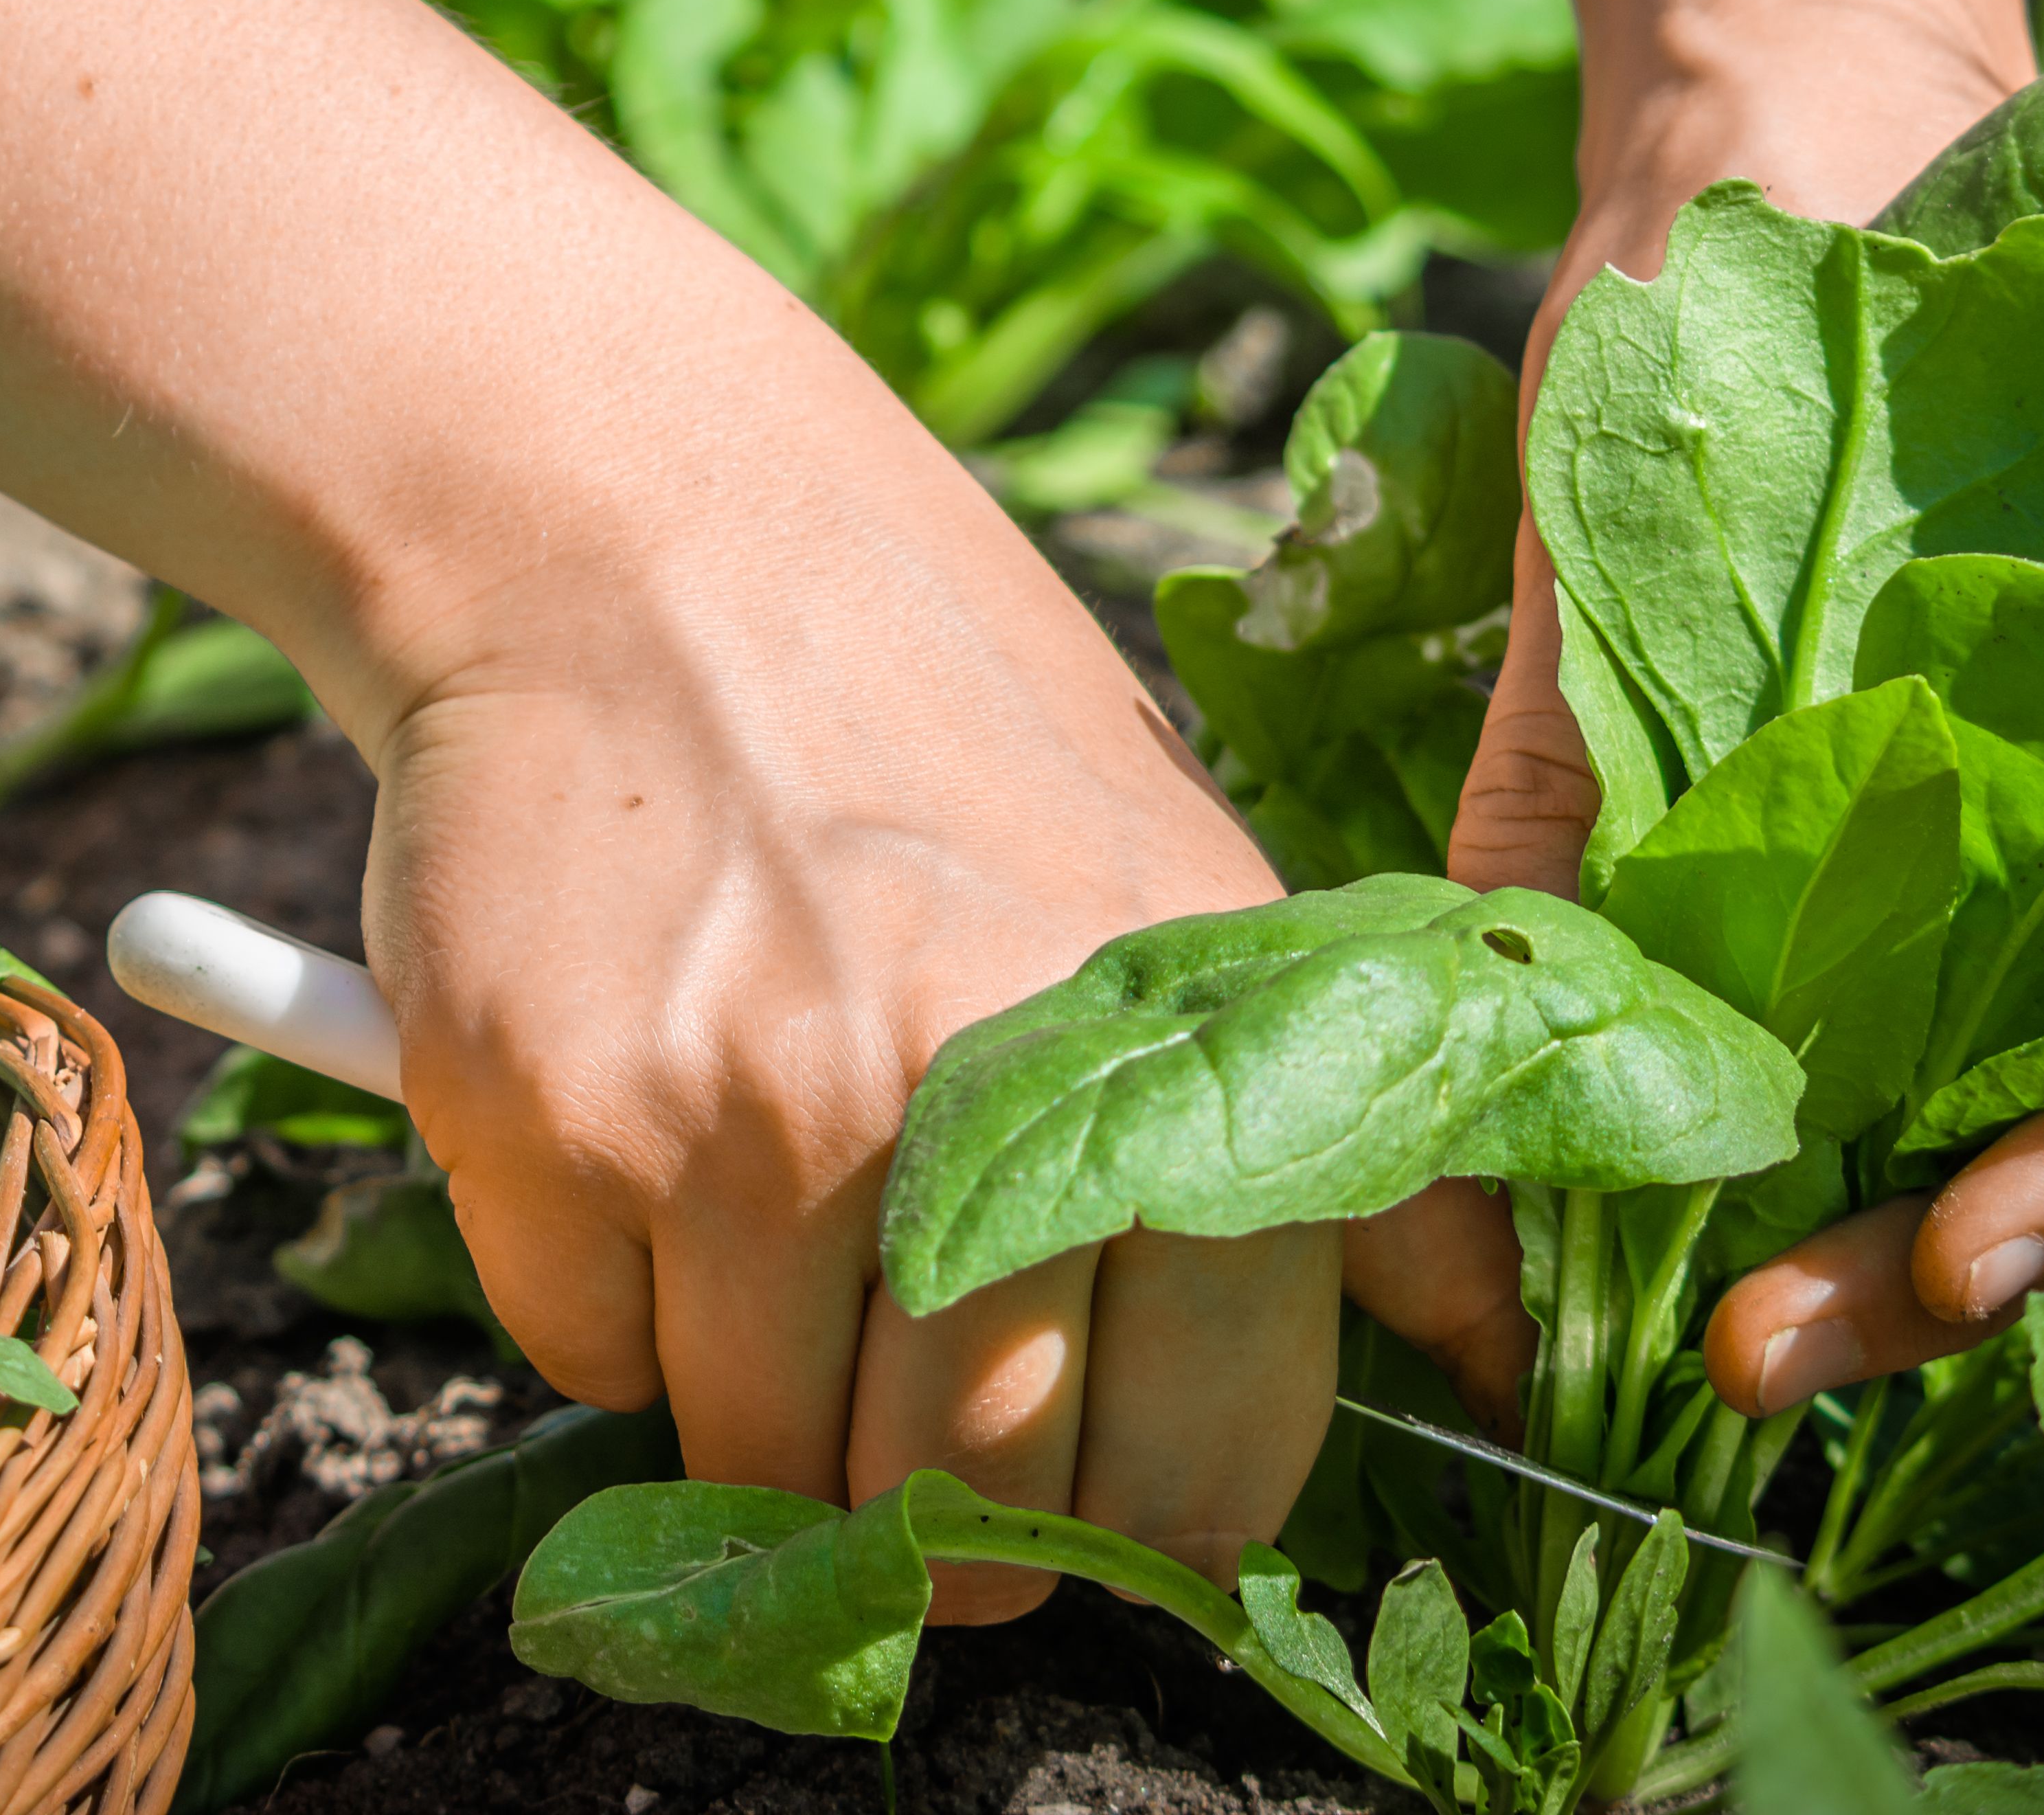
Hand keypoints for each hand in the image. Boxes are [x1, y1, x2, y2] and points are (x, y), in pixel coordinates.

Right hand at [361, 399, 1342, 1620]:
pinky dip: (614, 1318)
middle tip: (904, 1411)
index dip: (1150, 1517)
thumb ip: (1342, 1134)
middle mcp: (965, 1088)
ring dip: (768, 1412)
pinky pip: (588, 1367)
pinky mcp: (549, 1112)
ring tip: (768, 1245)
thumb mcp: (1185, 878)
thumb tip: (1494, 1359)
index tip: (1092, 1478)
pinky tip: (640, 1153)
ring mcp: (742, 1110)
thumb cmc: (921, 709)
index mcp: (1165, 1043)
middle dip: (946, 1514)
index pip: (1210, 1452)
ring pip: (767, 1465)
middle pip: (977, 1510)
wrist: (628, 526)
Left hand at [1373, 14, 2043, 1424]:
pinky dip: (1821, 1132)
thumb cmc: (1779, 266)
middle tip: (1756, 1357)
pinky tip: (1697, 1204)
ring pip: (2036, 1085)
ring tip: (1716, 1338)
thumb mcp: (1671, 481)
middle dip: (1962, 1256)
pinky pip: (1921, 1019)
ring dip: (1890, 1231)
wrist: (1779, 130)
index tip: (1952, 1258)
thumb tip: (1486, 1010)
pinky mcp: (1920, 834)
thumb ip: (1587, 734)